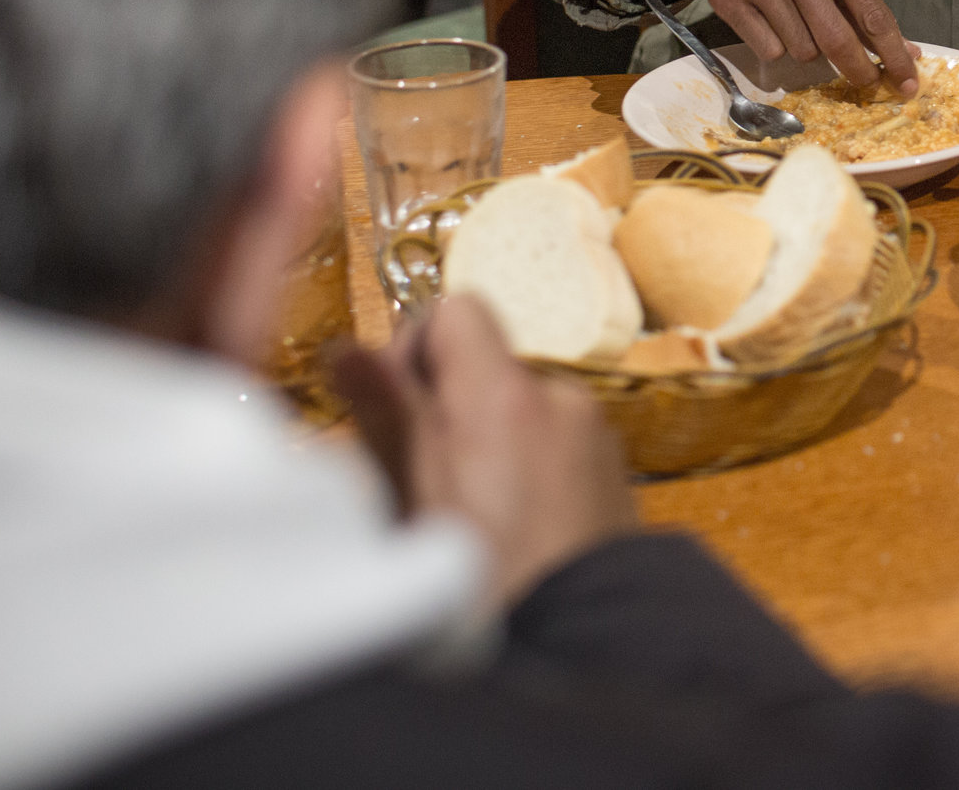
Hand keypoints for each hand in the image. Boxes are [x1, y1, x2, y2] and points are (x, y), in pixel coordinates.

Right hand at [333, 295, 635, 605]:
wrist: (589, 646)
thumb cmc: (494, 591)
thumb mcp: (418, 506)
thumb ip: (387, 420)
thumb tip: (347, 351)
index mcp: (506, 396)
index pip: (457, 311)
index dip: (414, 351)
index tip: (393, 413)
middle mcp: (560, 399)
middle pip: (484, 367)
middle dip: (443, 412)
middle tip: (417, 487)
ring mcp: (593, 435)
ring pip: (515, 413)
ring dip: (483, 447)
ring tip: (464, 522)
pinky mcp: (611, 472)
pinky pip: (552, 447)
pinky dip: (524, 472)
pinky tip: (509, 533)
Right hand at [684, 0, 919, 92]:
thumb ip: (862, 1)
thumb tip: (902, 51)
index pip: (870, 12)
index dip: (892, 53)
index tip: (907, 82)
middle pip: (835, 39)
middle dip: (858, 70)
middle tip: (866, 80)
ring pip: (802, 50)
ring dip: (811, 48)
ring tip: (801, 21)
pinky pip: (768, 50)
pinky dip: (778, 46)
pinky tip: (773, 21)